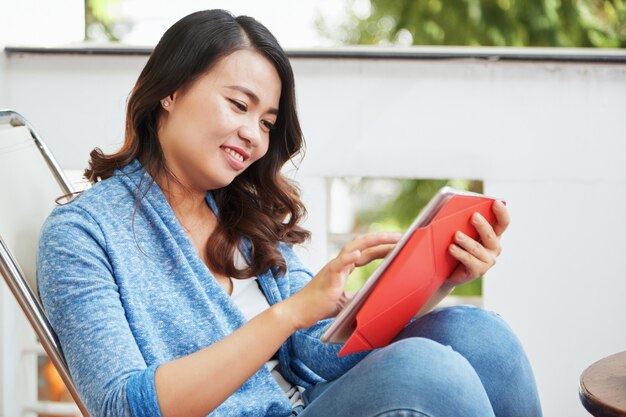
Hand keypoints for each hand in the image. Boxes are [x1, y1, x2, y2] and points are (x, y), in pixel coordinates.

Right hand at [284, 232, 400, 329]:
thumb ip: (358, 295)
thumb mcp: (347, 301)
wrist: (298, 312)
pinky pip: (338, 264)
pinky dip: (348, 258)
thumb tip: (375, 297)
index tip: (398, 245)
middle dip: (382, 239)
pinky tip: (357, 254)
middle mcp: (340, 263)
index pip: (366, 252)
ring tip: (388, 238)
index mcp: (344, 267)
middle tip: (401, 236)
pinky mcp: (328, 277)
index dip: (382, 247)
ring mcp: (333, 268)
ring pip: (353, 247)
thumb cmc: (320, 306)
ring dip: (372, 241)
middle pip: (363, 244)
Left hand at [447, 200, 508, 285]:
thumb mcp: (462, 231)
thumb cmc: (456, 245)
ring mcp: (487, 260)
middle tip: (473, 216)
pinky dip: (460, 253)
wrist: (448, 270)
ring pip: (477, 248)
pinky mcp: (478, 270)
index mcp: (493, 235)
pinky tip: (451, 247)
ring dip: (467, 241)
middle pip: (491, 234)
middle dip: (482, 225)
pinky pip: (469, 260)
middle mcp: (494, 248)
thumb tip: (456, 210)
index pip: (502, 223)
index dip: (502, 212)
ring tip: (456, 235)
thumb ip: (464, 222)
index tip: (496, 202)